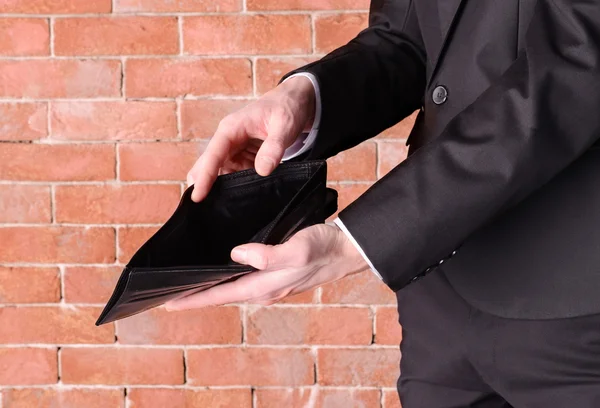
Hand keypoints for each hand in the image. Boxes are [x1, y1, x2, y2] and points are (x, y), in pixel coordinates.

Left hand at [164, 224, 368, 309]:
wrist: (346, 250)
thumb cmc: (323, 249)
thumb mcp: (297, 250)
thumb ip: (268, 255)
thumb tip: (237, 254)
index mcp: (264, 286)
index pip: (220, 295)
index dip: (194, 299)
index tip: (169, 302)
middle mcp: (264, 288)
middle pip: (222, 294)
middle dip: (197, 295)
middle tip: (171, 291)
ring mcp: (270, 283)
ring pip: (232, 287)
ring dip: (211, 286)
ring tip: (190, 281)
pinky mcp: (276, 273)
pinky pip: (244, 278)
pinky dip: (227, 276)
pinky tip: (222, 266)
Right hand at [187, 76, 315, 201]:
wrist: (296, 101)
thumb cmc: (287, 108)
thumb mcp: (285, 125)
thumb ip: (274, 147)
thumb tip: (262, 170)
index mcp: (231, 129)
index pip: (212, 155)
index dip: (204, 177)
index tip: (197, 197)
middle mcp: (228, 140)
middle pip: (208, 167)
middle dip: (203, 187)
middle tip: (203, 213)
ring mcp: (234, 151)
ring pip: (220, 175)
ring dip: (221, 191)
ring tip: (222, 213)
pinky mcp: (243, 158)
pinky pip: (234, 176)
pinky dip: (235, 189)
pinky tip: (239, 203)